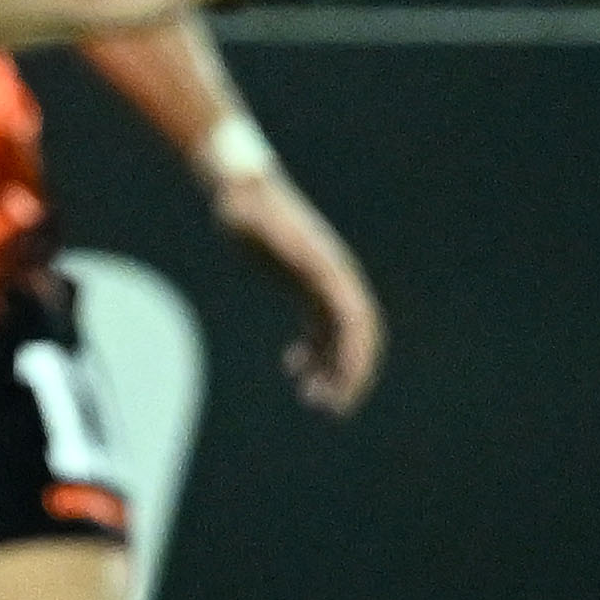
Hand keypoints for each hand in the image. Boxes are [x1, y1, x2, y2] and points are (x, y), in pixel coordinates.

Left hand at [214, 168, 382, 415]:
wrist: (243, 190)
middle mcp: (334, 279)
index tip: (344, 390)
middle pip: (356, 335)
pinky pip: (320, 328)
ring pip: (339, 336)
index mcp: (328, 269)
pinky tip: (293, 369)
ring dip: (332, 369)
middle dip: (350, 374)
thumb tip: (259, 208)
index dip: (355, 358)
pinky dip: (313, 352)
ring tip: (312, 400)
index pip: (355, 322)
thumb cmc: (244, 204)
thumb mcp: (247, 215)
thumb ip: (255, 221)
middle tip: (332, 409)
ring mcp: (323, 283)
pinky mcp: (307, 287)